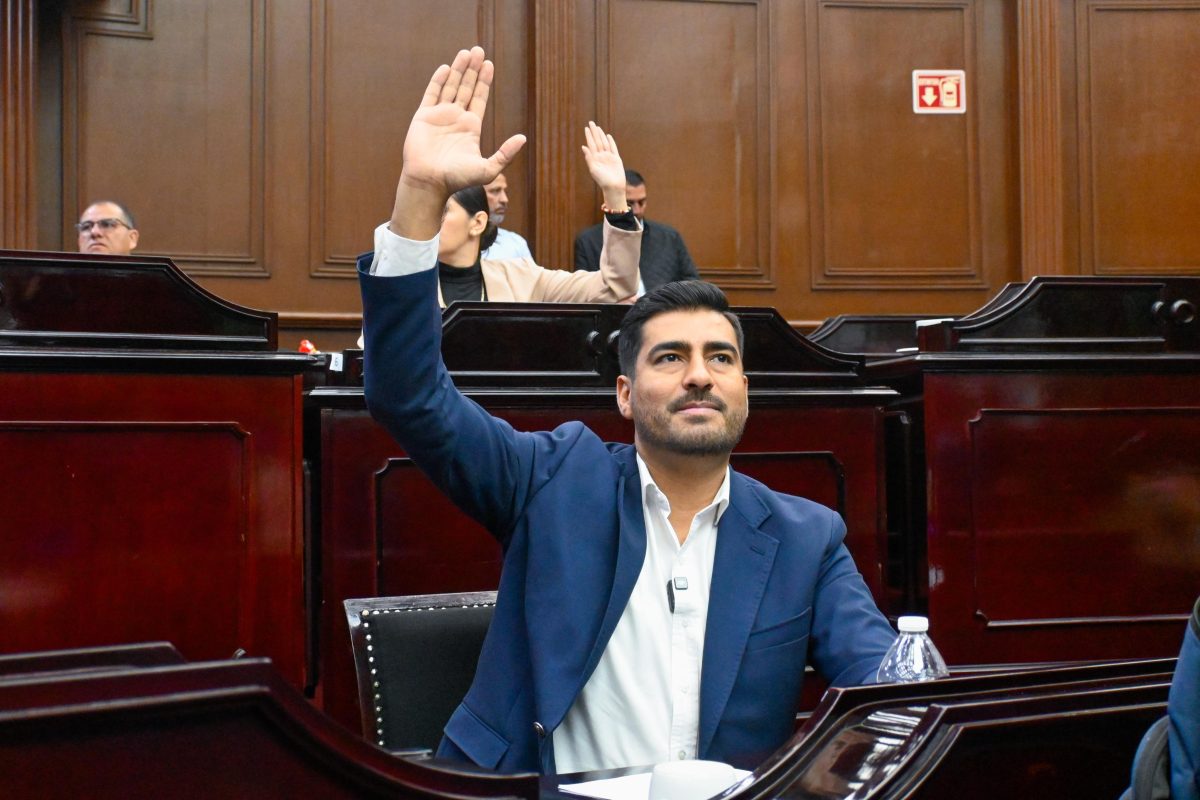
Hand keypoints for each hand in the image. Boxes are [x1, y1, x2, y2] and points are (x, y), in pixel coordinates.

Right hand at [391, 46, 525, 237]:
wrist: (429, 182)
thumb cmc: (458, 179)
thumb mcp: (488, 168)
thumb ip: (505, 153)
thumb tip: (523, 138)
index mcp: (471, 127)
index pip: (479, 98)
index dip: (484, 81)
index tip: (489, 64)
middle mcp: (456, 118)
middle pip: (466, 87)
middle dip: (473, 69)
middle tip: (479, 50)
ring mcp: (439, 116)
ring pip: (450, 86)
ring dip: (458, 69)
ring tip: (466, 52)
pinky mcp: (423, 116)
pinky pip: (432, 94)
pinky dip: (438, 80)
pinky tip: (446, 67)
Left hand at [581, 121, 627, 210]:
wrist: (613, 187)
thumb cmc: (602, 180)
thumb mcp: (593, 169)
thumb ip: (589, 158)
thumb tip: (584, 147)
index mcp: (595, 158)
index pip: (591, 144)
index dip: (589, 136)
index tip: (586, 128)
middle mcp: (601, 156)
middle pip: (597, 141)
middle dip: (594, 132)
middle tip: (591, 122)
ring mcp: (609, 157)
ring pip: (604, 143)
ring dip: (601, 135)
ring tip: (598, 128)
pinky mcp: (616, 159)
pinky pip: (613, 148)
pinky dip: (610, 142)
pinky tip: (608, 136)